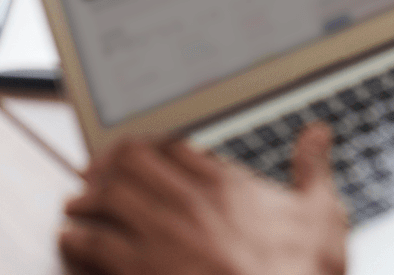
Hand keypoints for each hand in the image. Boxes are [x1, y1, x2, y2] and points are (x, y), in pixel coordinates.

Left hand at [59, 126, 347, 274]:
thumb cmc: (303, 270)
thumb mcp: (322, 212)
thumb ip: (313, 167)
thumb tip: (319, 132)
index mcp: (224, 183)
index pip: (172, 145)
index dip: (150, 148)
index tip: (137, 157)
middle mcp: (188, 201)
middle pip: (131, 160)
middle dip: (109, 165)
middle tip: (95, 175)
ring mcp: (162, 236)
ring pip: (107, 195)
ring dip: (87, 198)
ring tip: (77, 205)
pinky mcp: (141, 270)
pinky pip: (94, 243)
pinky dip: (77, 238)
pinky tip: (71, 239)